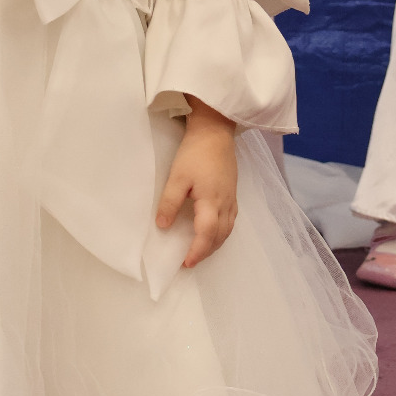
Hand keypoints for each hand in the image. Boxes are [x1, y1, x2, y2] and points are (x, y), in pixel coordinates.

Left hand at [155, 99, 237, 268]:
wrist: (215, 132)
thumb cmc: (195, 153)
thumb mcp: (177, 177)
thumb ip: (169, 202)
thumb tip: (162, 225)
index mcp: (211, 202)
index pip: (206, 234)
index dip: (197, 251)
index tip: (186, 263)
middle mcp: (225, 204)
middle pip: (220, 236)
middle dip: (206, 251)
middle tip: (191, 261)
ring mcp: (232, 198)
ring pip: (228, 230)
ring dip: (215, 244)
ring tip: (200, 251)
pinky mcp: (233, 192)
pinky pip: (231, 220)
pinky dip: (222, 232)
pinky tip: (213, 231)